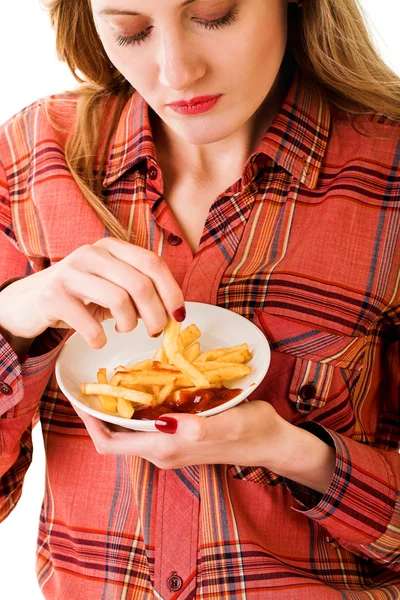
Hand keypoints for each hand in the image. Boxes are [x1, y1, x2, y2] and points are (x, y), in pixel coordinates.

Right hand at [0, 238, 184, 347]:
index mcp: (111, 247)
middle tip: (154, 332)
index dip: (171, 290)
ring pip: (119, 300)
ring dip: (129, 325)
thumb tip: (172, 313)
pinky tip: (98, 340)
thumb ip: (138, 292)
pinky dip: (99, 338)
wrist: (28, 301)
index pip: (152, 263)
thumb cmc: (78, 296)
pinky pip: (90, 323)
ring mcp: (70, 272)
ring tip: (122, 330)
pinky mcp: (53, 295)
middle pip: (140, 283)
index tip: (179, 315)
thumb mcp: (110, 286)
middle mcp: (91, 253)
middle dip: (155, 315)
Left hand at [74, 400, 335, 492]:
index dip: (88, 421)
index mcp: (165, 448)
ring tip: (112, 375)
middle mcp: (161, 450)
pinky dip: (137, 405)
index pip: (109, 443)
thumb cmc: (253, 432)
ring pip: (129, 428)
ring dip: (117, 406)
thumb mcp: (230, 424)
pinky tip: (144, 381)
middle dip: (98, 410)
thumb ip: (199, 427)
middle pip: (114, 435)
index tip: (79, 394)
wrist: (273, 443)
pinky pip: (146, 423)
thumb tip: (166, 422)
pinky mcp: (179, 436)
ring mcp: (170, 445)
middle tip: (92, 377)